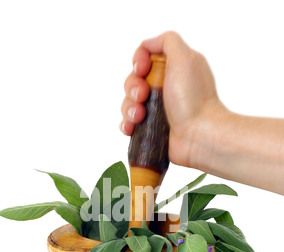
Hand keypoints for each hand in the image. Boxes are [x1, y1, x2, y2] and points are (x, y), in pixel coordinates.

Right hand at [120, 31, 224, 167]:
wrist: (199, 136)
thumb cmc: (193, 99)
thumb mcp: (185, 57)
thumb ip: (168, 41)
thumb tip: (148, 45)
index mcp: (174, 69)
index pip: (145, 57)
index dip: (139, 61)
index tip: (143, 70)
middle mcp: (166, 88)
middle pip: (133, 80)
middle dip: (132, 87)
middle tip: (143, 96)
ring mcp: (158, 109)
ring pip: (129, 102)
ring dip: (128, 107)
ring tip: (139, 117)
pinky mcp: (151, 129)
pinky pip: (129, 123)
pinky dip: (127, 124)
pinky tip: (131, 128)